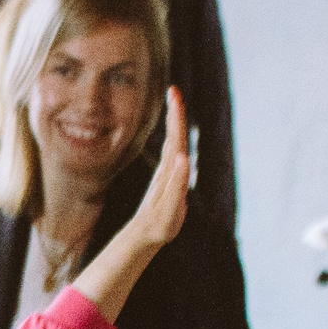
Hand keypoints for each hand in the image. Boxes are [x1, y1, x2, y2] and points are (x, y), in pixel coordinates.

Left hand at [115, 87, 190, 256]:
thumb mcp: (170, 207)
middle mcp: (169, 168)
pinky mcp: (170, 181)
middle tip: (174, 91)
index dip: (177, 115)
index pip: (176, 137)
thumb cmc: (158, 224)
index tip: (174, 93)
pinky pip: (175, 156)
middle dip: (176, 113)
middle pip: (175, 136)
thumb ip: (177, 184)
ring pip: (174, 143)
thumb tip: (183, 158)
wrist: (144, 236)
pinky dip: (177, 142)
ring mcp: (168, 174)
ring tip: (176, 105)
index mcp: (170, 170)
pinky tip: (178, 138)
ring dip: (176, 124)